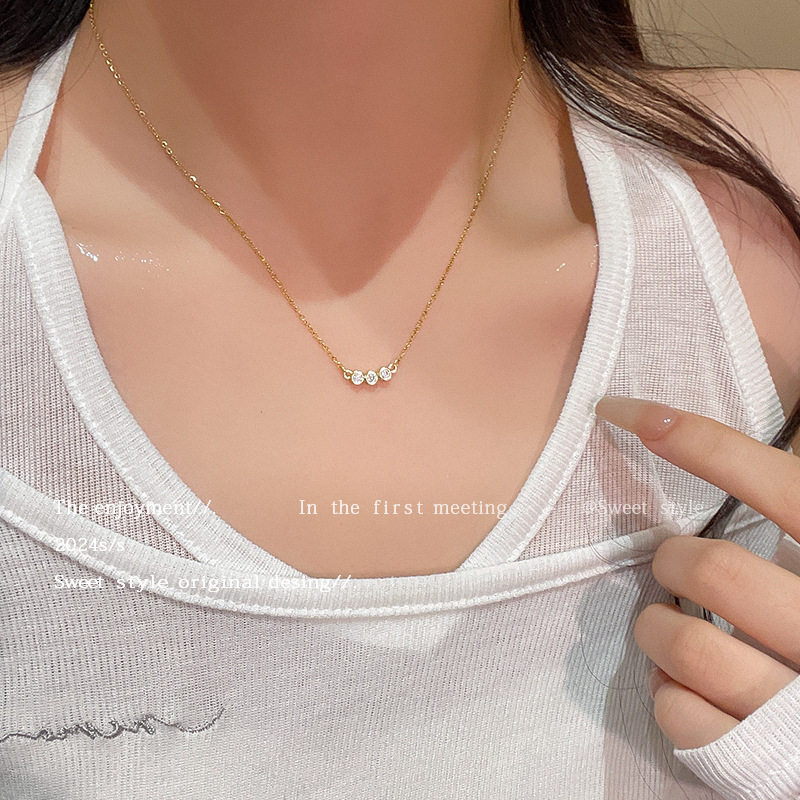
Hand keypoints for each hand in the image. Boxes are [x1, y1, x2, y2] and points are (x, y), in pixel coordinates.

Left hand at [594, 395, 799, 749]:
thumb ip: (791, 512)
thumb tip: (739, 446)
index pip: (776, 482)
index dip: (696, 439)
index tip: (622, 412)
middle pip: (712, 569)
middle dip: (674, 562)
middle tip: (678, 566)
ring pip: (687, 643)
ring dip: (658, 628)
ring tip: (673, 626)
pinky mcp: (767, 761)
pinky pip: (680, 713)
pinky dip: (667, 692)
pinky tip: (685, 682)